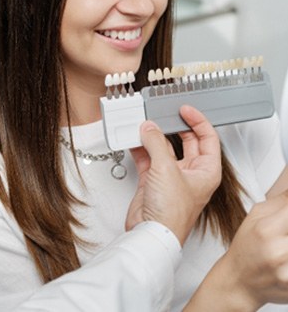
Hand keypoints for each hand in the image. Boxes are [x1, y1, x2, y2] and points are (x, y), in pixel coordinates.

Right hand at [125, 105, 221, 244]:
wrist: (151, 233)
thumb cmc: (171, 214)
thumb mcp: (166, 169)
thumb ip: (156, 143)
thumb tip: (149, 128)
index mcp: (206, 171)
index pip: (208, 138)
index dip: (198, 121)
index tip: (184, 110)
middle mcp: (191, 173)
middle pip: (186, 141)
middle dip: (174, 127)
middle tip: (164, 114)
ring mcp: (171, 176)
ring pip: (164, 148)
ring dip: (153, 137)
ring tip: (144, 125)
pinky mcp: (153, 180)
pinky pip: (148, 157)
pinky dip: (140, 147)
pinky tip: (134, 139)